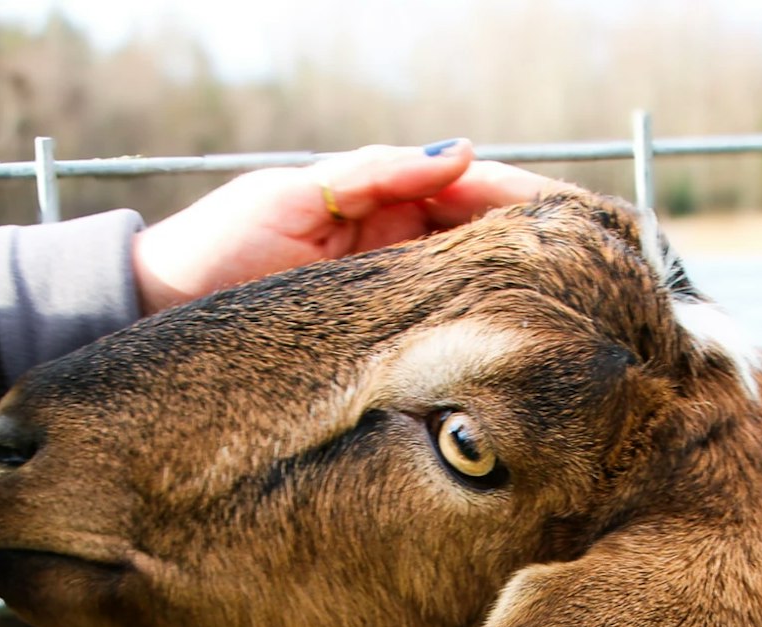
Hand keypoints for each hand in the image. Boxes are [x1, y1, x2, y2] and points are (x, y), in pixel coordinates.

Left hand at [131, 140, 557, 312]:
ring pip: (474, 283)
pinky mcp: (377, 339)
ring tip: (584, 300)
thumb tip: (462, 152)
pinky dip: (485, 327)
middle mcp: (395, 245)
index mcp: (379, 201)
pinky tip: (524, 337)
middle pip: (487, 237)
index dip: (525, 198)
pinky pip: (442, 327)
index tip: (573, 214)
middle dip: (543, 242)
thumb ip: (375, 173)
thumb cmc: (214, 250)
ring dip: (525, 287)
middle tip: (604, 261)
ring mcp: (391, 293)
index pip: (471, 190)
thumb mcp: (293, 195)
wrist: (158, 313)